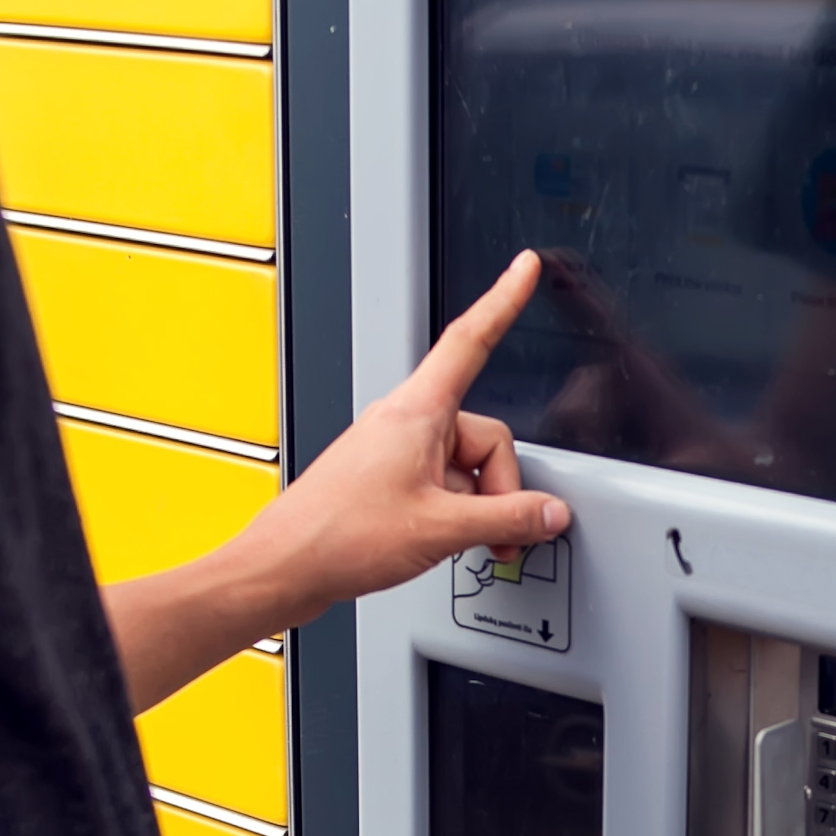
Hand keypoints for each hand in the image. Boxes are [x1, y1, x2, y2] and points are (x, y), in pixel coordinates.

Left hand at [233, 251, 571, 628]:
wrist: (286, 566)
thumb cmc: (337, 535)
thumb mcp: (441, 528)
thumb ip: (506, 517)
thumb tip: (548, 511)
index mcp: (418, 412)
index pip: (471, 340)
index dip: (503, 301)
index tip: (524, 270)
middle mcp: (406, 423)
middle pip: (486, 437)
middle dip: (498, 488)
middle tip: (496, 530)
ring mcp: (396, 451)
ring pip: (465, 468)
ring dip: (475, 507)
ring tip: (456, 541)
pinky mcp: (388, 479)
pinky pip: (442, 485)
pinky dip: (453, 513)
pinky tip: (440, 540)